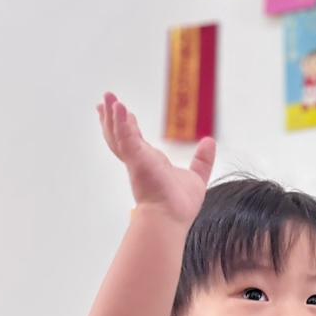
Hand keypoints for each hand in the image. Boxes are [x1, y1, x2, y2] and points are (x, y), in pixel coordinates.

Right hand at [97, 92, 215, 224]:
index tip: (122, 111)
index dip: (127, 126)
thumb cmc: (179, 207)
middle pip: (119, 135)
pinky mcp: (136, 160)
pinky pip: (126, 137)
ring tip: (108, 97)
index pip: (135, 140)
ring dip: (111, 115)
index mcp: (150, 163)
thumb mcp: (196, 178)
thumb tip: (210, 142)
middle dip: (111, 117)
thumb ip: (202, 161)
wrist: (171, 218)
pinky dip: (121, 122)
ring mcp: (136, 160)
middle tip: (105, 99)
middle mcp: (140, 161)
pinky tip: (119, 107)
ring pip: (118, 134)